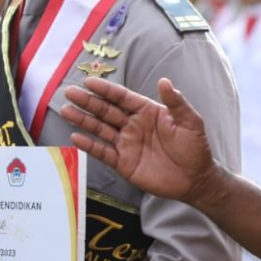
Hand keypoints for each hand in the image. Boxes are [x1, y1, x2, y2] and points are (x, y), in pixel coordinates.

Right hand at [61, 77, 218, 204]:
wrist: (195, 179)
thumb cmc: (195, 148)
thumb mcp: (191, 122)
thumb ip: (176, 102)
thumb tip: (164, 81)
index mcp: (147, 111)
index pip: (122, 97)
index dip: (105, 90)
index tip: (89, 82)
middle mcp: (133, 125)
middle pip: (106, 111)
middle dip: (88, 102)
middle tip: (69, 93)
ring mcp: (126, 144)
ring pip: (100, 129)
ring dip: (83, 120)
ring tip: (65, 111)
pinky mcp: (123, 163)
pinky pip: (103, 152)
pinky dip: (89, 145)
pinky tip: (75, 136)